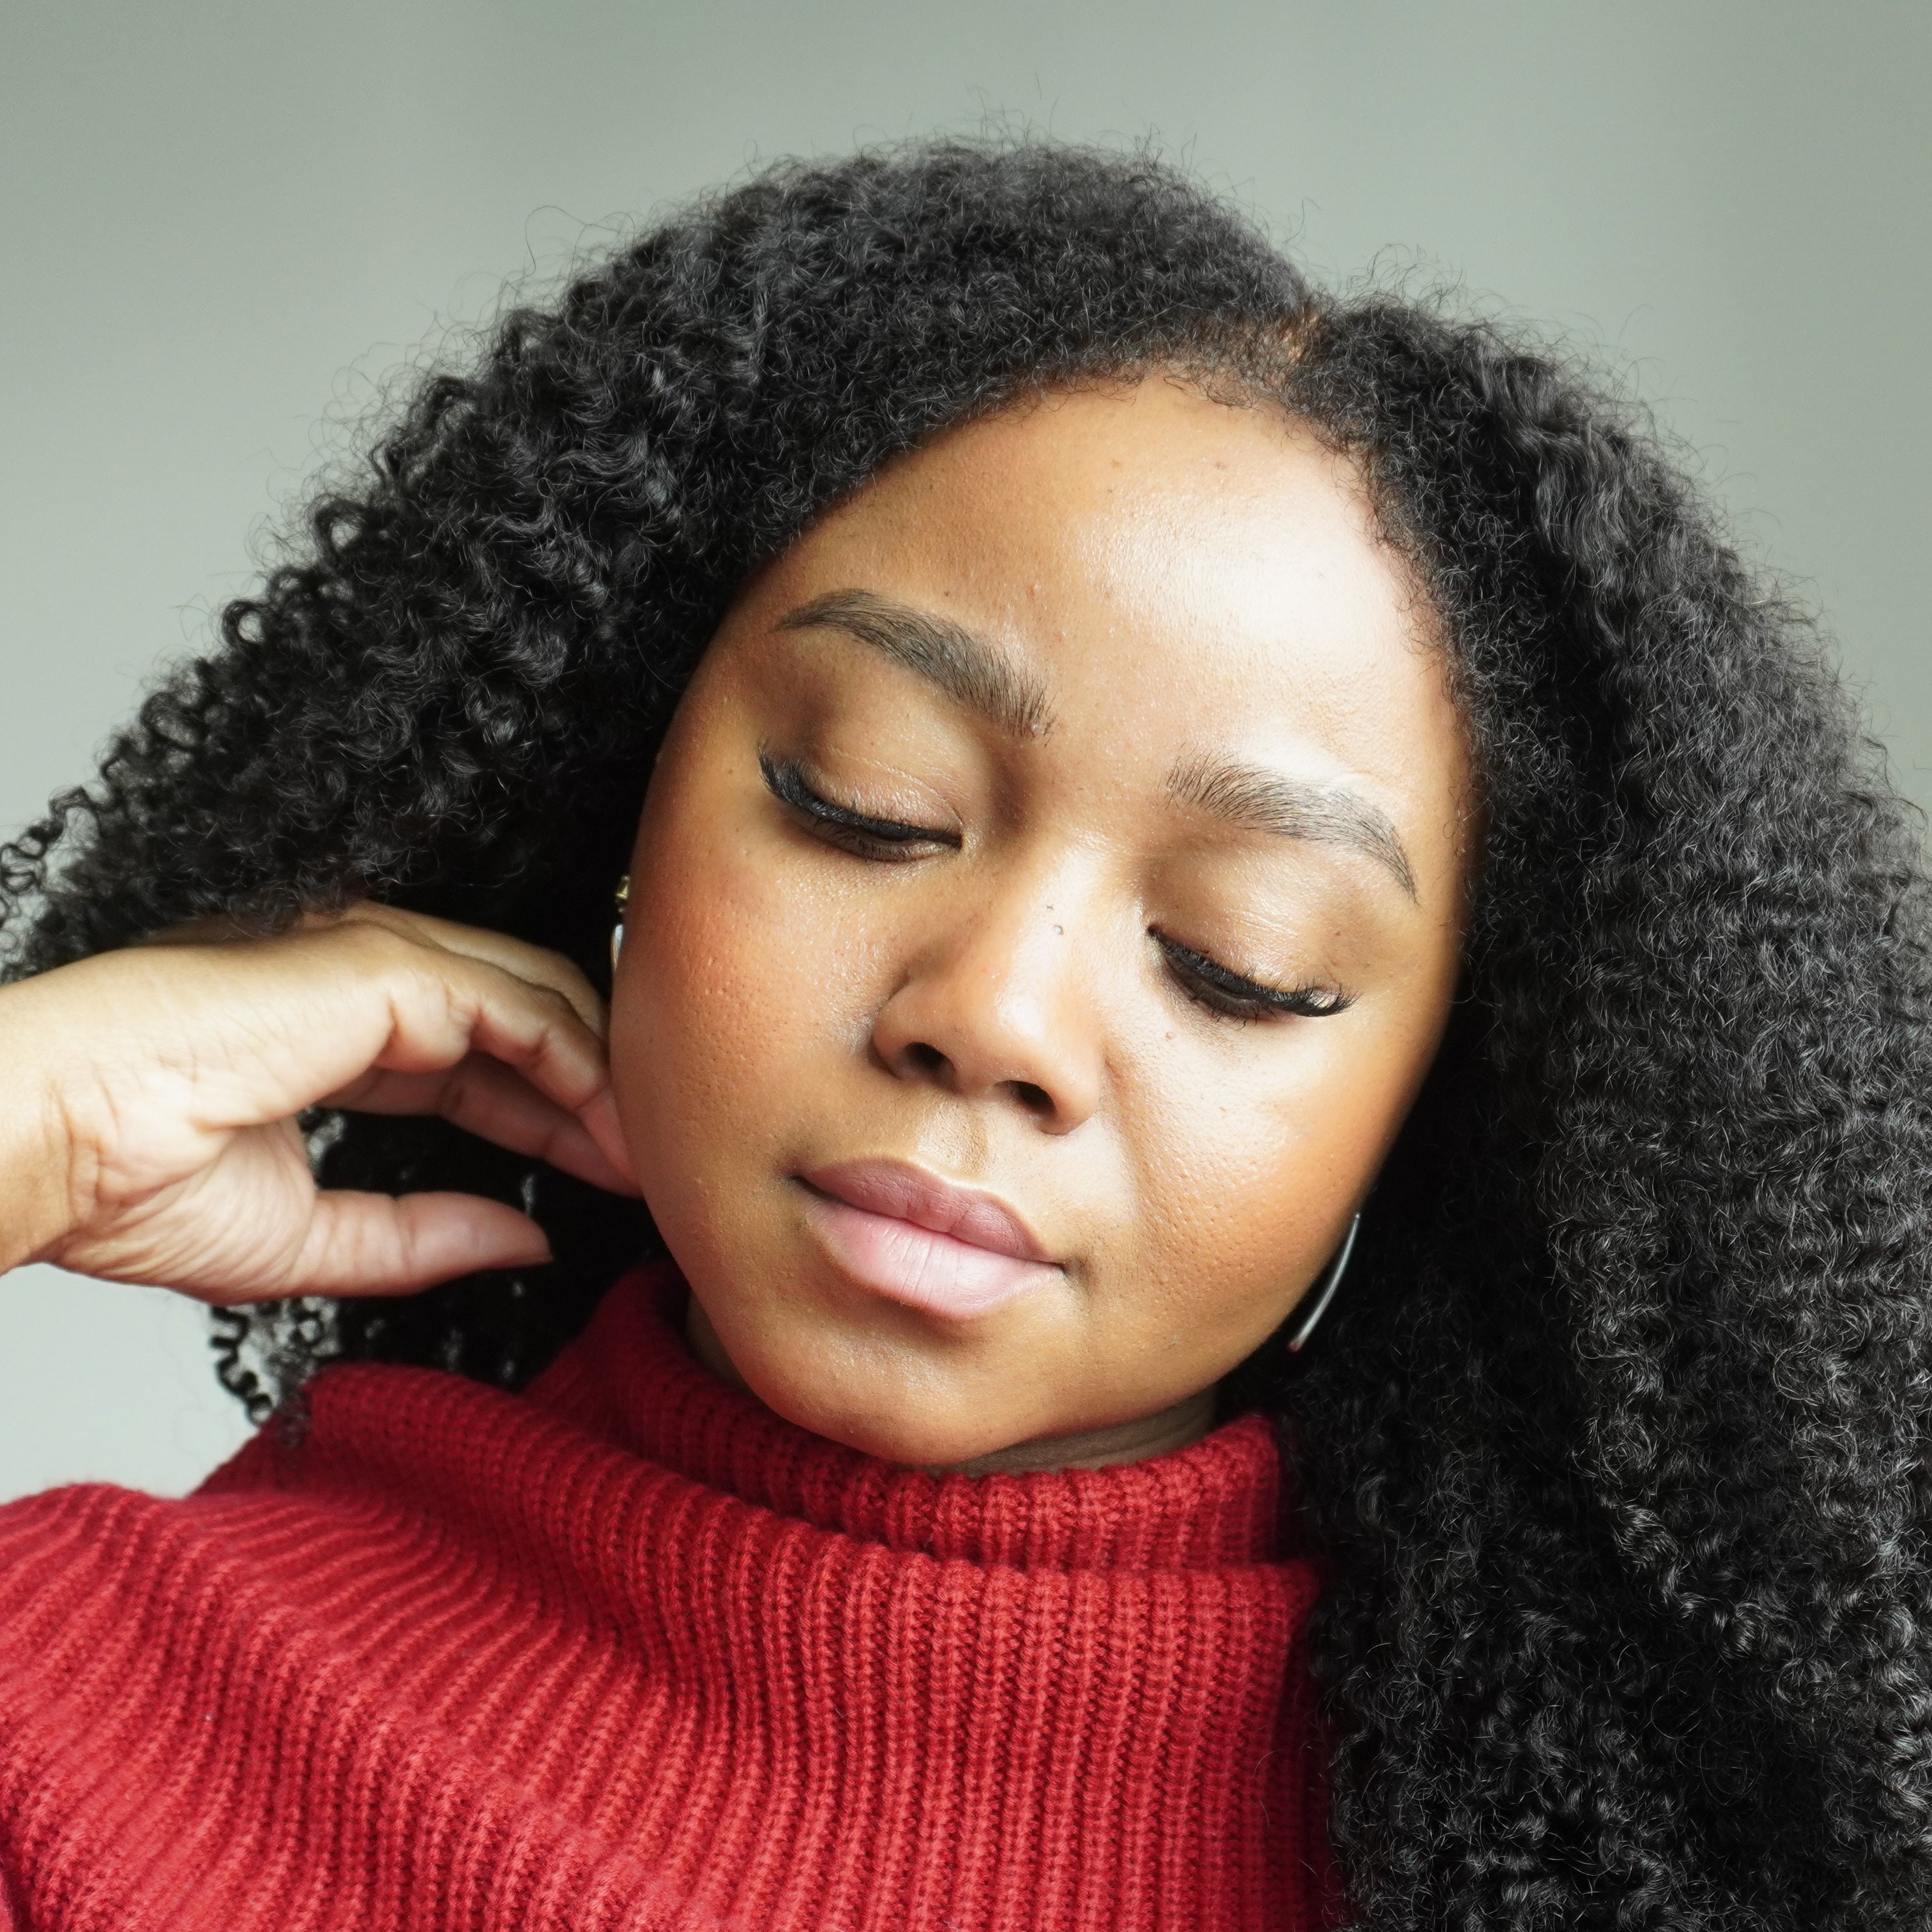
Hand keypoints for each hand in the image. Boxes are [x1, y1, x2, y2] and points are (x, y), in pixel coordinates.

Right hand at [0, 905, 639, 1303]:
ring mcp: (376, 957)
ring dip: (602, 1080)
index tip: (603, 1179)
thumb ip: (426, 1235)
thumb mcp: (315, 1236)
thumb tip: (530, 1241)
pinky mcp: (382, 962)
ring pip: (538, 999)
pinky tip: (609, 1129)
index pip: (483, 1062)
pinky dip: (578, 1063)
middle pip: (524, 1022)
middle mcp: (365, 978)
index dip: (551, 1120)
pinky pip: (521, 1005)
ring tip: (644, 1161)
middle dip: (592, 1095)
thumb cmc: (129, 1183)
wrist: (45, 1141)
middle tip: (646, 1172)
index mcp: (338, 1030)